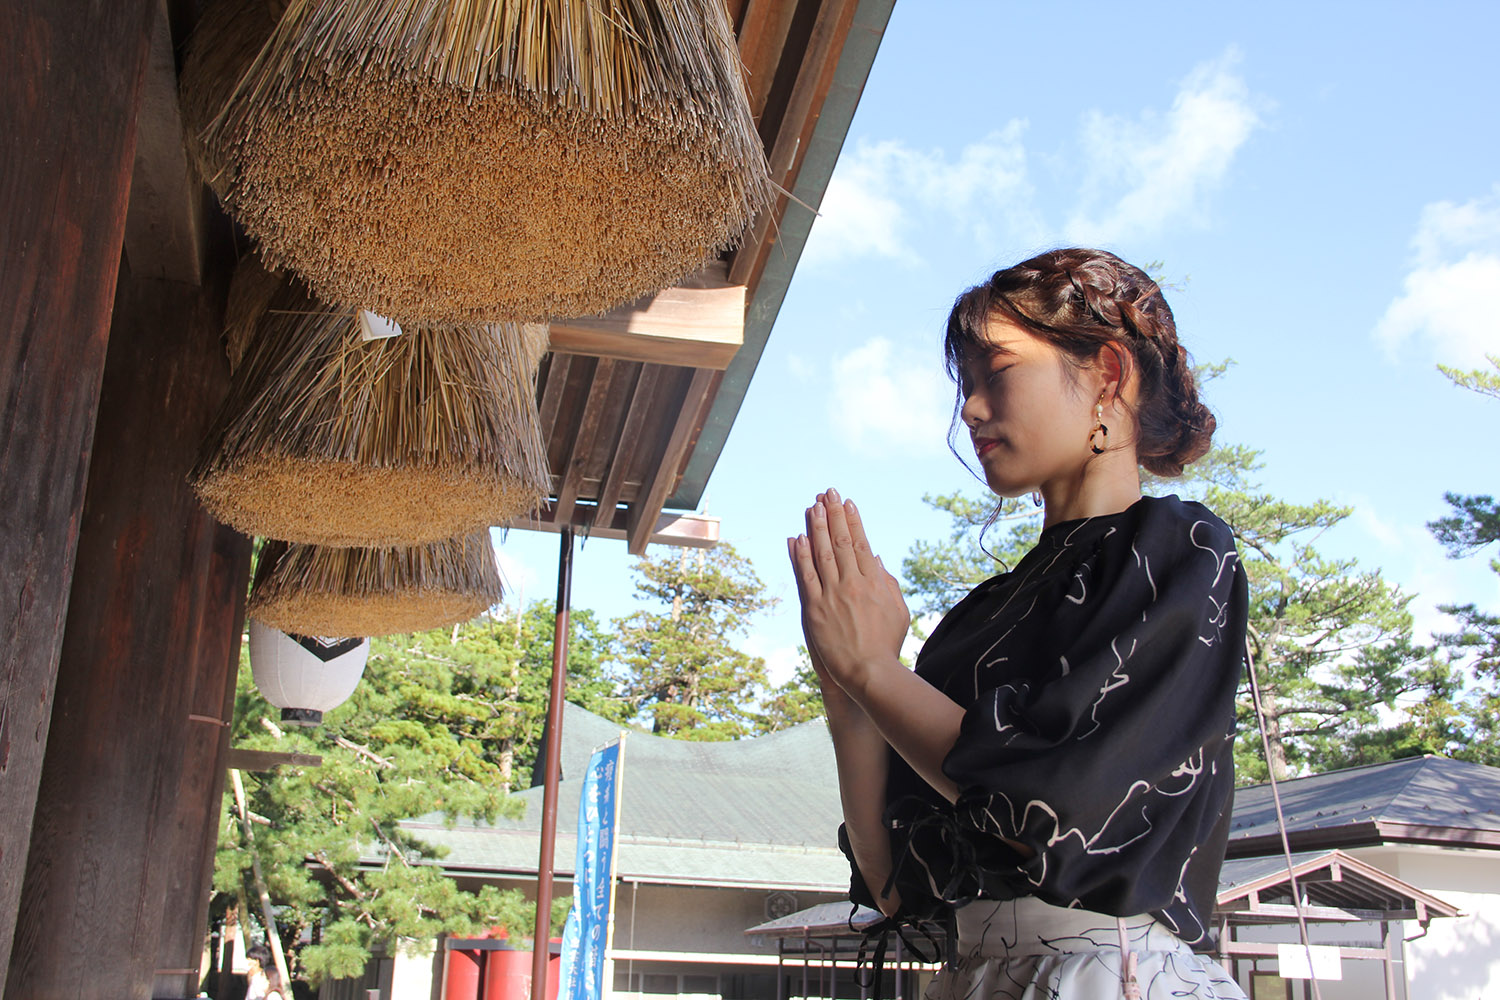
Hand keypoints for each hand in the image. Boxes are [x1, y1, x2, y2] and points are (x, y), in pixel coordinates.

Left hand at [788, 488, 910, 697]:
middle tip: (827, 493)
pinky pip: (806, 577)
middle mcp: (853, 583)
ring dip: (816, 528)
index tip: (847, 503)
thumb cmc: (887, 644)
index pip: (861, 543)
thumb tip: (876, 559)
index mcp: (874, 582)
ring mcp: (833, 595)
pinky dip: (801, 557)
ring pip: (821, 554)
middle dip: (833, 515)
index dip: (852, 521)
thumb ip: (888, 583)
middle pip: (840, 542)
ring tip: (812, 507)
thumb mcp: (898, 611)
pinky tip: (797, 538)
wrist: (869, 671)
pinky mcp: (816, 609)